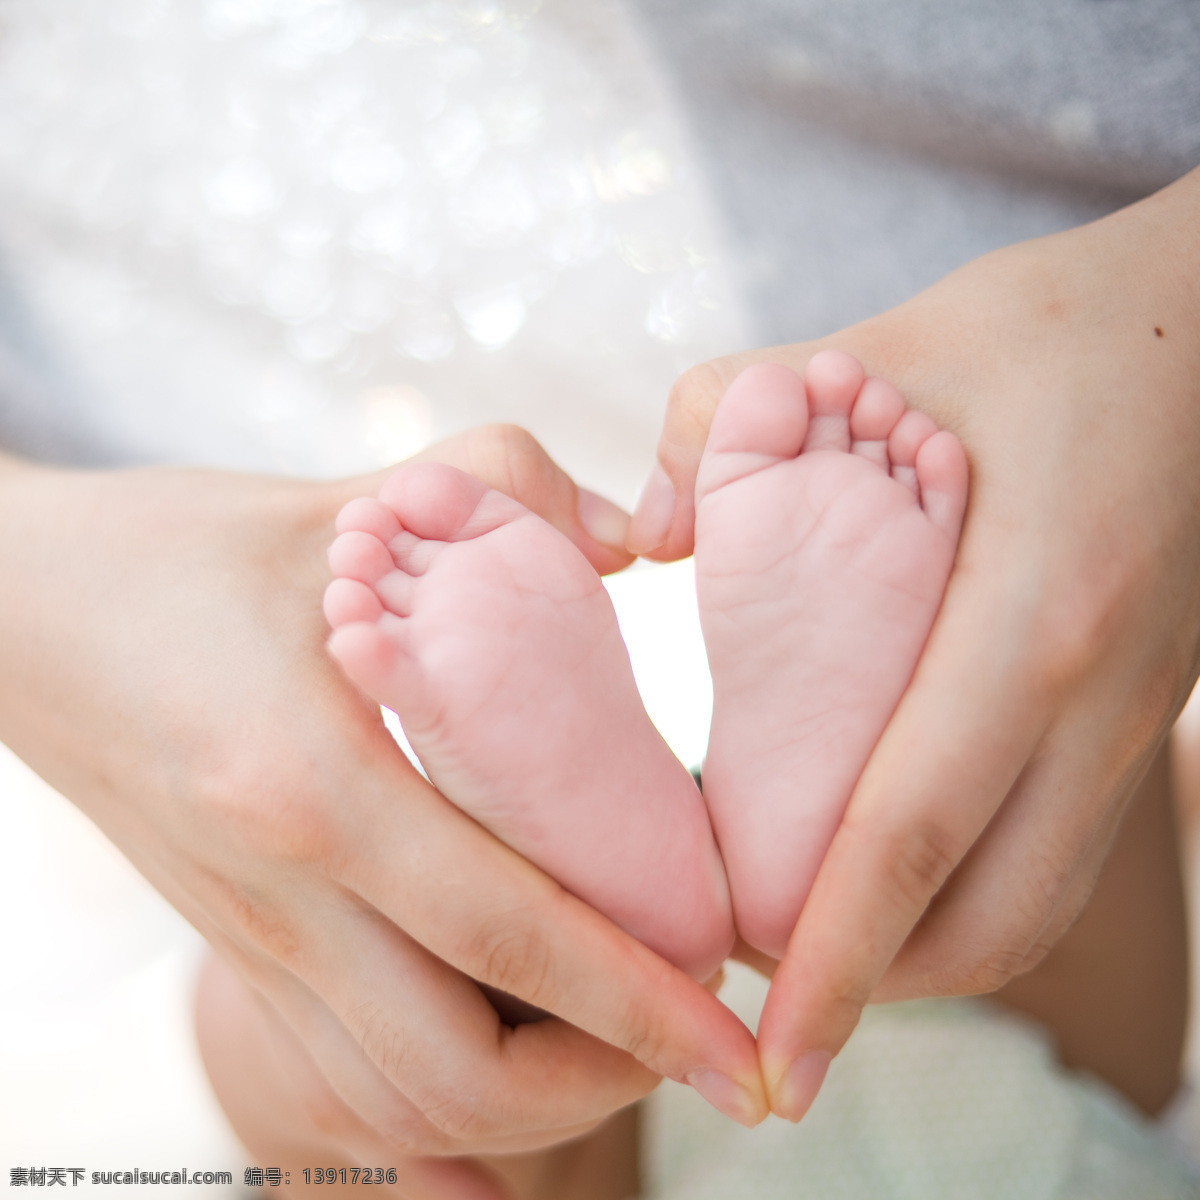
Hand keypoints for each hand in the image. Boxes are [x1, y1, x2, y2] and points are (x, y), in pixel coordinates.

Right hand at [0, 424, 765, 1192]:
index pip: (509, 934)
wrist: (20, 611)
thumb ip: (507, 485)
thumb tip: (638, 539)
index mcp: (315, 785)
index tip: (736, 1045)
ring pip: (397, 1104)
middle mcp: (280, 895)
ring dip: (527, 1103)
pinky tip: (497, 1109)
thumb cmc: (180, 551)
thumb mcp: (345, 502)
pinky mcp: (234, 948)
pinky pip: (336, 1083)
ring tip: (619, 1044)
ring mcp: (247, 940)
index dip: (639, 1002)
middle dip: (603, 1079)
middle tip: (689, 1031)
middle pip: (457, 1073)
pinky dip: (432, 1119)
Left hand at [627, 166, 1199, 1118]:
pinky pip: (1052, 855)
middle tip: (750, 983)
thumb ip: (732, 416)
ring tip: (806, 943)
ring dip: (914, 954)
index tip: (765, 1048)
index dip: (830, 959)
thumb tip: (648, 535)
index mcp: (1034, 615)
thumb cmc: (1049, 330)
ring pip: (1028, 907)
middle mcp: (1097, 697)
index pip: (910, 832)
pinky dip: (963, 895)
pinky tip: (883, 865)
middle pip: (984, 922)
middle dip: (862, 985)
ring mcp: (1131, 718)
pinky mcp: (1133, 716)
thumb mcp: (883, 343)